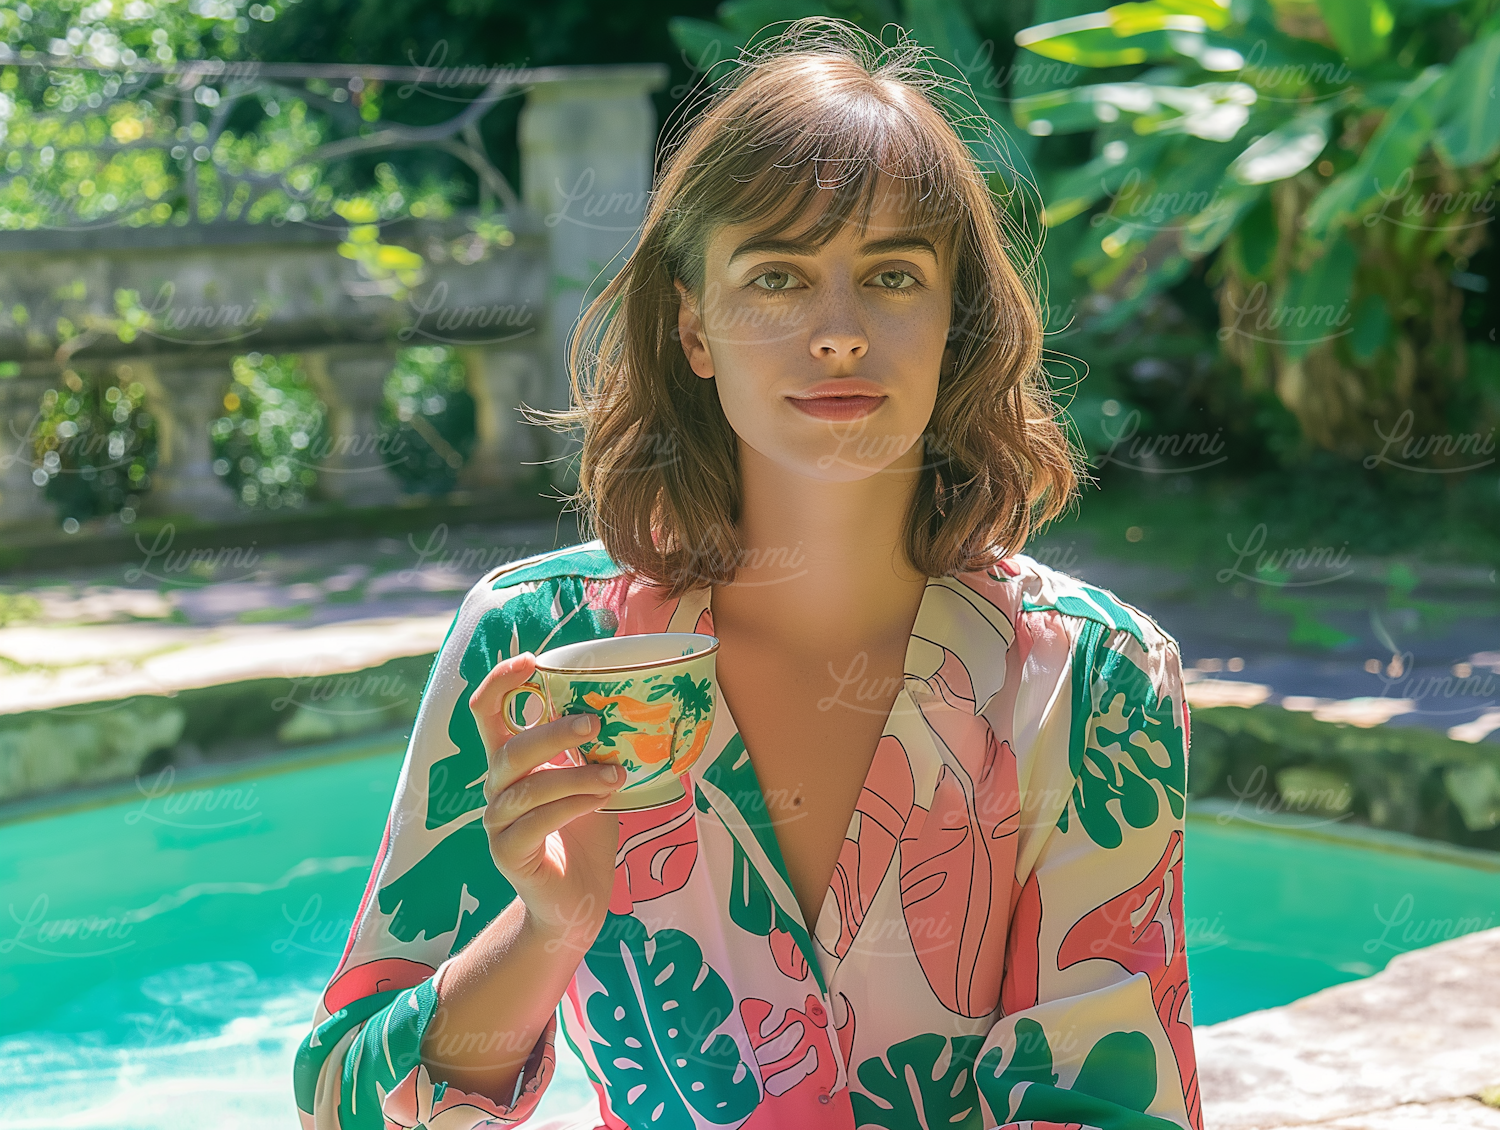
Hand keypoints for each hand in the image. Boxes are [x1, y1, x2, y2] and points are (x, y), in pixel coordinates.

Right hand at [472, 652, 622, 951]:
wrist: (578, 900)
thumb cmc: (585, 832)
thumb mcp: (594, 780)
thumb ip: (596, 748)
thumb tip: (630, 704)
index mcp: (511, 761)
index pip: (488, 712)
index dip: (500, 682)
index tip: (532, 661)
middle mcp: (496, 786)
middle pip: (510, 747)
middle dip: (553, 731)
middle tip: (595, 724)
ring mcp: (497, 821)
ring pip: (527, 786)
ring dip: (576, 775)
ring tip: (616, 772)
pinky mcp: (508, 852)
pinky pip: (536, 822)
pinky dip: (572, 805)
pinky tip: (601, 800)